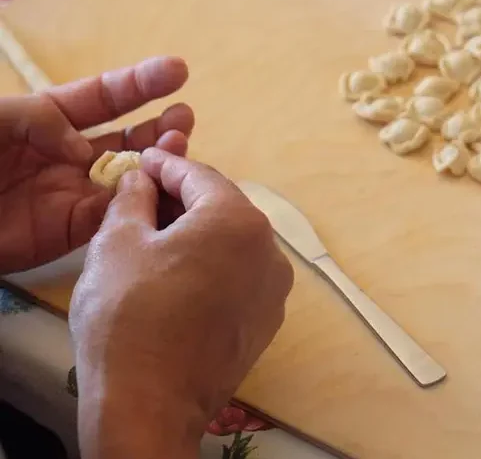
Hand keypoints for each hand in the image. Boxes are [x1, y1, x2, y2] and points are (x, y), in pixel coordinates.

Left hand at [0, 56, 193, 273]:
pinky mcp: (71, 230)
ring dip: (157, 164)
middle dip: (159, 126)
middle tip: (184, 120)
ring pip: (130, 177)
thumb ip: (38, 121)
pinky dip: (139, 205)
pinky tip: (158, 192)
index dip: (140, 83)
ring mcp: (73, 192)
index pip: (104, 97)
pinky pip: (114, 216)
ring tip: (179, 150)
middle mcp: (70, 155)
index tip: (178, 71)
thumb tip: (83, 150)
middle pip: (127, 138)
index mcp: (49, 120)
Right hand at [69, 149, 293, 458]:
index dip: (166, 165)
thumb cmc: (128, 315)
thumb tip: (142, 178)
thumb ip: (133, 198)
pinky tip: (184, 276)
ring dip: (202, 233)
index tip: (144, 163)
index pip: (200, 176)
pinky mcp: (269, 320)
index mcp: (238, 220)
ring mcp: (275, 288)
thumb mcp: (117, 242)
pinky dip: (216, 265)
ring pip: (235, 243)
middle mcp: (270, 249)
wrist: (150, 404)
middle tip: (147, 198)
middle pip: (224, 208)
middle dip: (186, 199)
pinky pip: (242, 275)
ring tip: (162, 237)